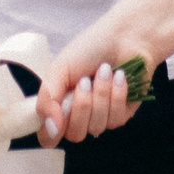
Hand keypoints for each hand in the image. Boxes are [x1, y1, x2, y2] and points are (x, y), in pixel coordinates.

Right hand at [35, 22, 152, 144]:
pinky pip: (116, 119)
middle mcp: (78, 115)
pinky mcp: (122, 115)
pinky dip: (117, 94)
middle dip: (81, 105)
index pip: (49, 136)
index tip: (58, 115)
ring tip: (104, 70)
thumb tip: (50, 126)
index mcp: (58, 104)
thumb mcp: (60, 68)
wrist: (125, 36)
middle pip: (75, 135)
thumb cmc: (90, 48)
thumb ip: (48, 97)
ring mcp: (101, 117)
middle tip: (85, 80)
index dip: (51, 133)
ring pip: (97, 127)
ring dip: (101, 94)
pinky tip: (119, 76)